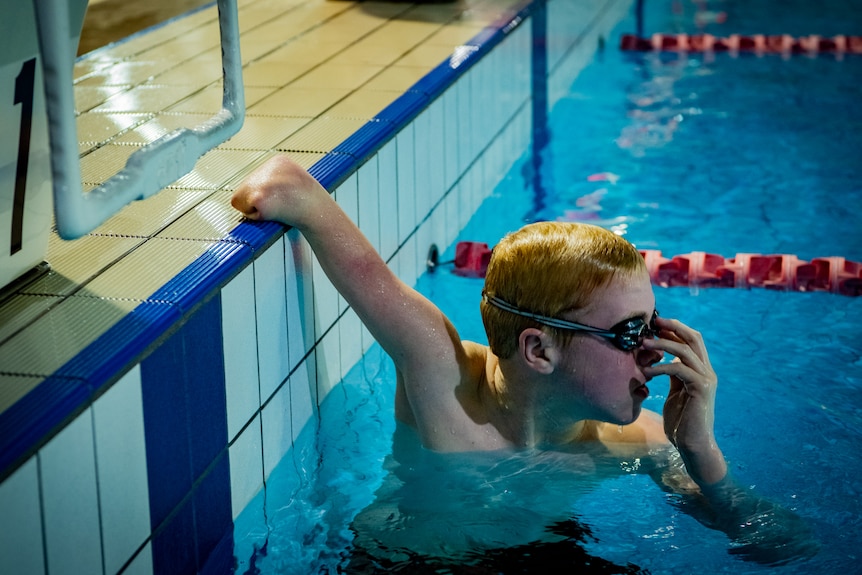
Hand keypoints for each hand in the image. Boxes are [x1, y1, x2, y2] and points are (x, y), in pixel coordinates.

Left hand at [231, 154, 327, 227]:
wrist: (319, 213)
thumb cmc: (310, 204)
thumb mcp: (295, 182)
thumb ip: (276, 181)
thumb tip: (257, 190)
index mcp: (278, 161)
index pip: (256, 180)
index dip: (267, 194)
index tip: (282, 198)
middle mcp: (268, 167)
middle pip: (246, 187)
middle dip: (259, 201)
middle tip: (281, 206)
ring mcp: (262, 181)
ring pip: (242, 199)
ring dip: (258, 209)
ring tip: (280, 209)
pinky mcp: (258, 196)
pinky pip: (245, 211)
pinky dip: (257, 217)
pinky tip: (275, 213)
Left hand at [642, 317, 725, 484]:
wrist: (693, 445)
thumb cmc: (682, 421)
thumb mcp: (676, 392)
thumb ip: (674, 375)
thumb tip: (663, 359)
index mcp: (702, 370)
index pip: (692, 340)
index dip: (675, 328)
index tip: (656, 322)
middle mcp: (707, 371)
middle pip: (694, 338)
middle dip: (673, 326)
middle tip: (653, 322)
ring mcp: (707, 379)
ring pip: (685, 351)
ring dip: (662, 344)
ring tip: (643, 343)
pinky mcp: (701, 389)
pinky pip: (680, 369)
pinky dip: (662, 366)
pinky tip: (647, 371)